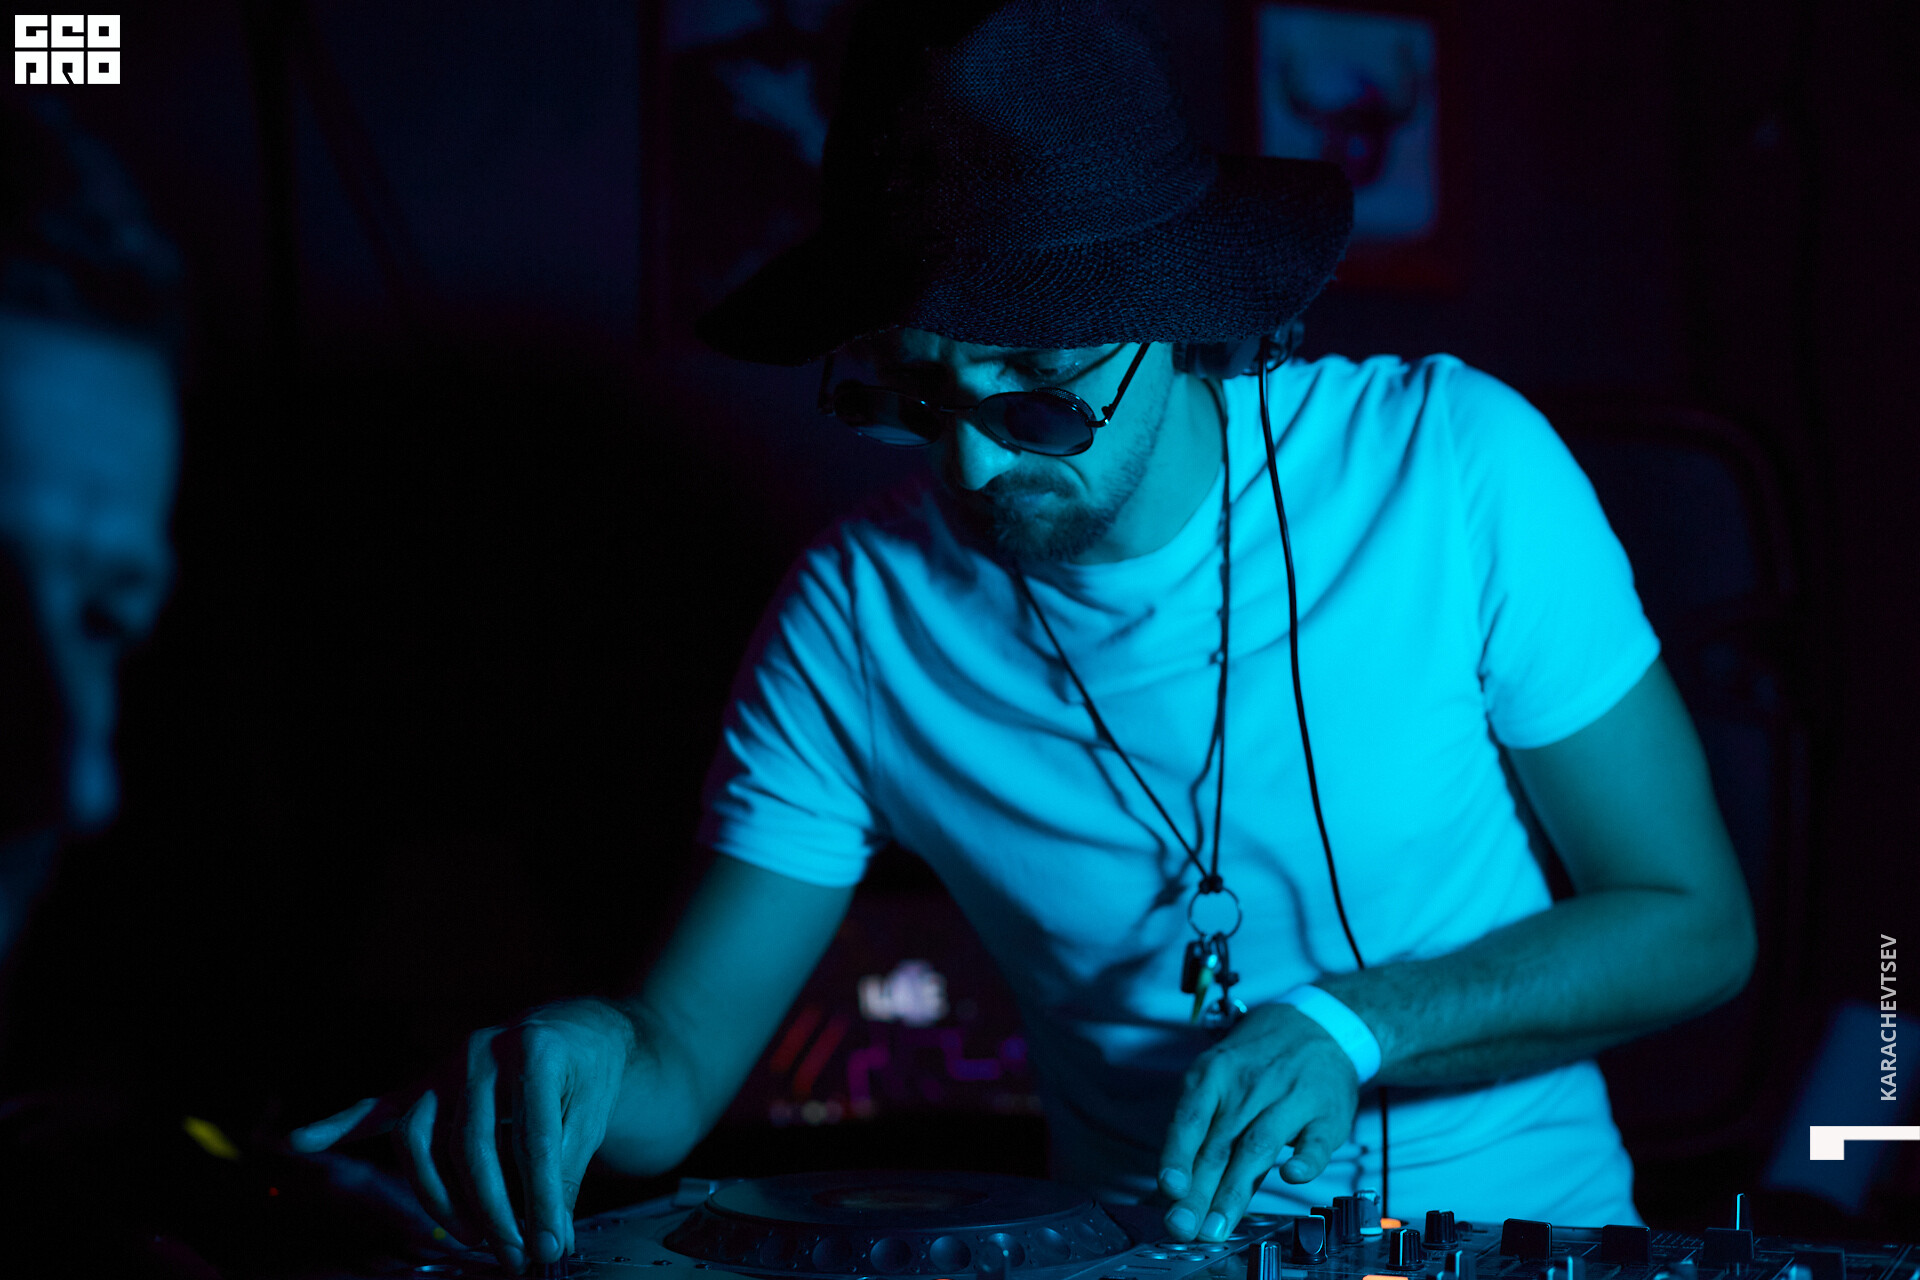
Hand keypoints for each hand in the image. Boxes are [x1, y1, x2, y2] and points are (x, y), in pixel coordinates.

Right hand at [288, 997, 640, 1274]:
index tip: (549, 1246)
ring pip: (421, 1139)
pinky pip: (378, 1107)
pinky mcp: (425, 1081)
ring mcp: (446, 1065)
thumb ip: (564, 1173)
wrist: (574, 1028)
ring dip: (440, 1198)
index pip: (534, 1139)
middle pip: (472, 1146)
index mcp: (536, 1051)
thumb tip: (548, 1239)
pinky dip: (340, 1124)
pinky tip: (304, 1139)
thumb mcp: (592, 1115)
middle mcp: (482, 1051)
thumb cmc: (586, 1074)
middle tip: (516, 1255)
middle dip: (493, 1211)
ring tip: (472, 1238)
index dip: (541, 1199)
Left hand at [1156, 1002, 1359, 1241]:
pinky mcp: (1326, 1115)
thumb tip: (1173, 1184)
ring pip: (1258, 1147)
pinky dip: (1305, 1160)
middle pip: (1219, 1145)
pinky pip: (1315, 1141)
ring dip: (1236, 1191)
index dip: (1177, 1156)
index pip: (1190, 1120)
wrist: (1320, 1026)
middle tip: (1183, 1228)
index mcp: (1214, 1076)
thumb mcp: (1219, 1078)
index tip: (1170, 1189)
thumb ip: (1200, 1126)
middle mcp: (1249, 1086)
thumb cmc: (1258, 1063)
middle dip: (1199, 1191)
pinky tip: (1294, 1177)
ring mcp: (1290, 1098)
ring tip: (1217, 1225)